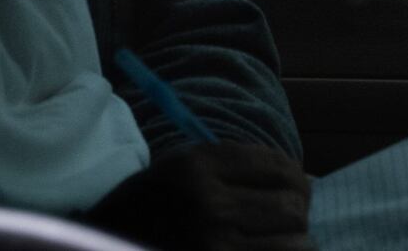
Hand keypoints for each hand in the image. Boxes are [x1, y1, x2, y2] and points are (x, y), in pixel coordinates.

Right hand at [85, 143, 314, 250]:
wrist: (104, 243)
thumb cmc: (149, 207)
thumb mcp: (181, 167)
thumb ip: (236, 165)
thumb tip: (303, 179)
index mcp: (197, 166)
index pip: (279, 167)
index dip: (295, 178)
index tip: (292, 188)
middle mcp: (209, 205)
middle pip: (293, 206)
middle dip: (297, 212)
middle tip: (287, 218)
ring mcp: (215, 246)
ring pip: (296, 242)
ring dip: (294, 242)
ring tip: (278, 241)